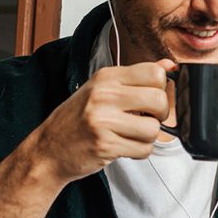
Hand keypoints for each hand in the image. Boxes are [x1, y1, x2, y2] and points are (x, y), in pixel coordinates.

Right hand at [31, 59, 175, 183]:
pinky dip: (139, 152)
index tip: (151, 99)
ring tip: (129, 134)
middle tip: (145, 119)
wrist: (48, 150)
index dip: (161, 88)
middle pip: (159, 100)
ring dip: (147, 137)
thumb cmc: (77, 119)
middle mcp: (104, 95)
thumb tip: (169, 65)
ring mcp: (103, 120)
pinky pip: (144, 149)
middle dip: (159, 115)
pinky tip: (123, 146)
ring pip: (153, 129)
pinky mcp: (106, 145)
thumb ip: (136, 77)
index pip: (155, 72)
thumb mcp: (102, 89)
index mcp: (106, 77)